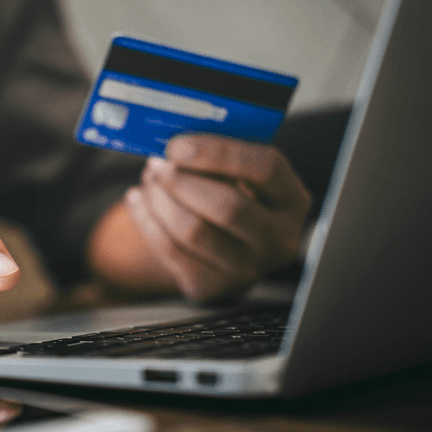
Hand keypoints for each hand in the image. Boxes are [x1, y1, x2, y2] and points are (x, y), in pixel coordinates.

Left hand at [124, 134, 310, 301]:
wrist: (222, 248)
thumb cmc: (230, 196)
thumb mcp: (239, 175)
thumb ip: (218, 158)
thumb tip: (175, 145)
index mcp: (293, 200)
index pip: (265, 169)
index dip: (217, 153)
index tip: (178, 144)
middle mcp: (279, 239)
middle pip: (227, 206)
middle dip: (182, 181)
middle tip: (157, 163)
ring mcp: (247, 270)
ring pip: (193, 230)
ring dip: (160, 199)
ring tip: (149, 180)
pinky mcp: (211, 287)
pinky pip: (169, 249)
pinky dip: (146, 219)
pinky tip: (138, 199)